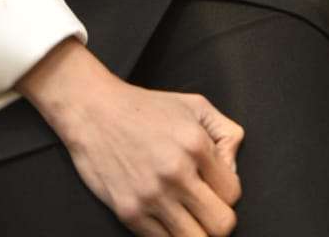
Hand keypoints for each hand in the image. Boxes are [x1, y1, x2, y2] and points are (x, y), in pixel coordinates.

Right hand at [18, 39, 243, 234]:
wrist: (94, 111)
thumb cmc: (147, 108)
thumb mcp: (195, 105)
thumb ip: (226, 134)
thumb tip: (233, 169)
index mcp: (196, 144)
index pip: (234, 193)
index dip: (227, 191)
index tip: (212, 184)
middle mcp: (176, 173)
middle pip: (222, 226)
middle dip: (217, 219)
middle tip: (204, 206)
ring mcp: (151, 197)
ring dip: (195, 230)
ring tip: (185, 214)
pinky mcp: (129, 213)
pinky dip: (168, 234)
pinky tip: (163, 215)